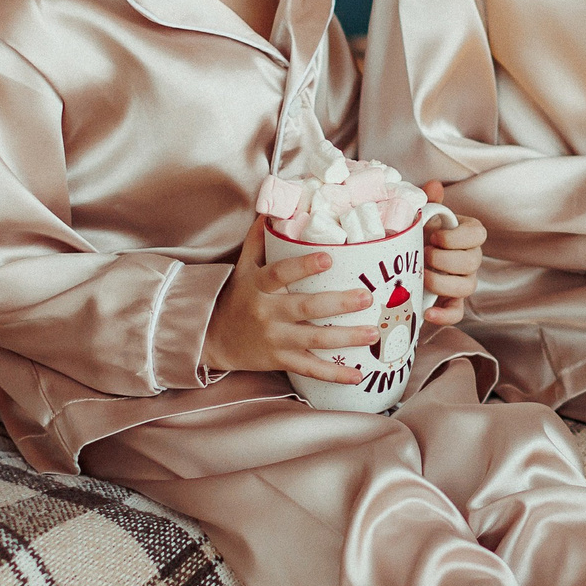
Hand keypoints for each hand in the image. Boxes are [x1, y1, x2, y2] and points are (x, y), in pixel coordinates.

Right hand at [202, 219, 376, 383]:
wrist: (213, 338)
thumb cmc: (236, 297)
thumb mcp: (242, 267)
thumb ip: (259, 240)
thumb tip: (271, 209)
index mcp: (258, 286)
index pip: (280, 273)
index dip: (303, 266)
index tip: (328, 258)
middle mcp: (266, 313)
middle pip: (305, 307)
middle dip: (338, 303)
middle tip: (366, 297)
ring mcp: (275, 339)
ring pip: (314, 340)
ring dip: (346, 338)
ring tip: (372, 333)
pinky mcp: (280, 360)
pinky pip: (310, 368)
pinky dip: (334, 374)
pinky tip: (358, 375)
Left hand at [420, 181, 483, 324]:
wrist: (406, 257)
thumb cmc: (420, 233)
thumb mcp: (423, 217)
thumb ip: (430, 202)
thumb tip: (434, 186)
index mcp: (467, 235)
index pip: (478, 235)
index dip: (457, 237)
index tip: (435, 236)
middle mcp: (470, 259)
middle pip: (471, 262)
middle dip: (445, 259)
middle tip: (423, 254)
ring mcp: (463, 282)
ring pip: (466, 287)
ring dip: (443, 283)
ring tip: (422, 277)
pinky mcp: (452, 303)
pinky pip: (457, 313)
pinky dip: (444, 316)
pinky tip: (428, 313)